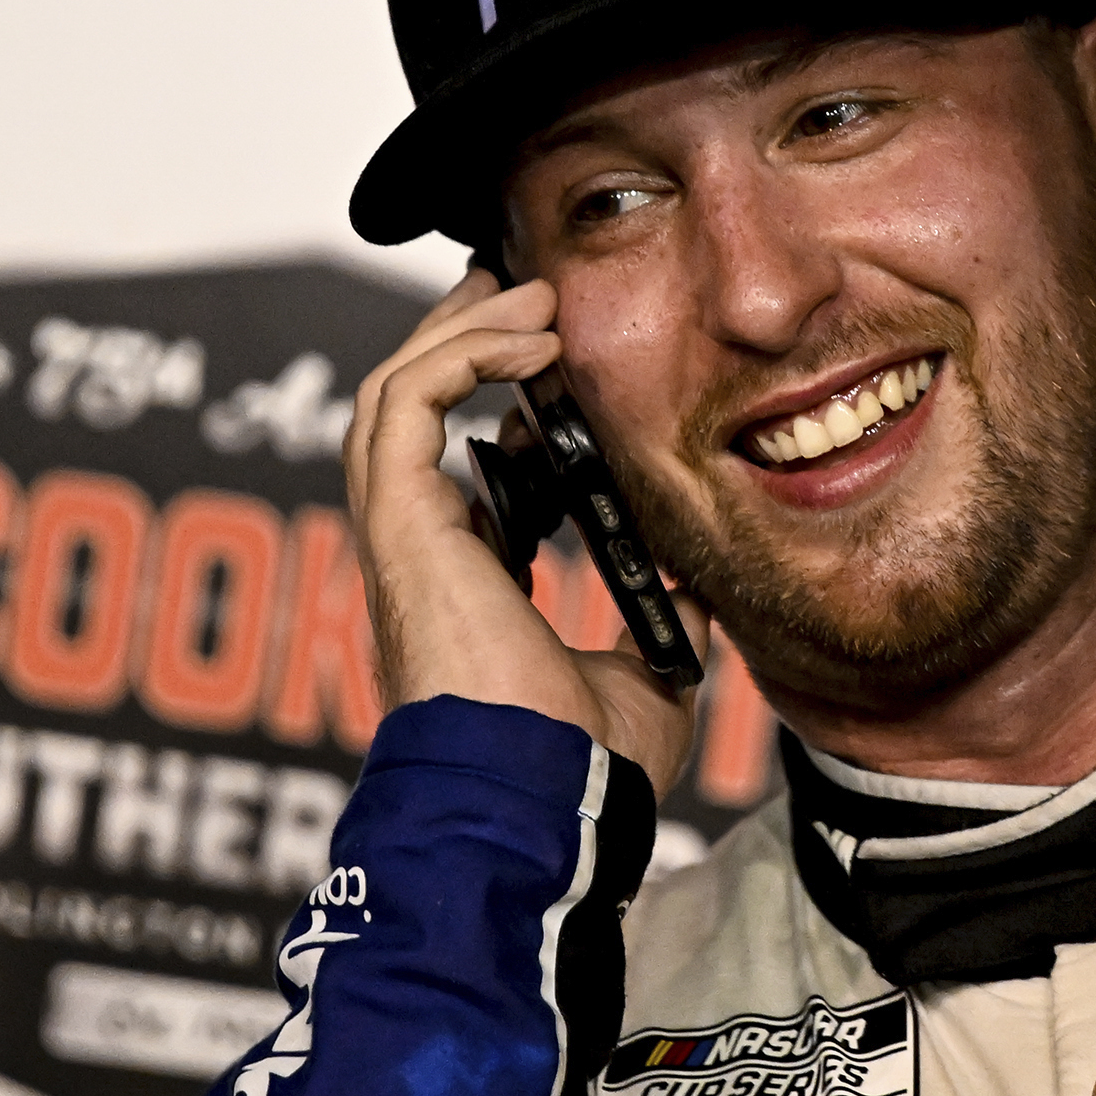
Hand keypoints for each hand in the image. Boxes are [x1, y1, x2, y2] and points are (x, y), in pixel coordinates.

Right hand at [343, 269, 698, 792]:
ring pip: (392, 395)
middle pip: (412, 414)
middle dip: (462, 339)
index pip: (463, 471)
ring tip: (528, 295)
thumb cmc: (576, 769)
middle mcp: (423, 554)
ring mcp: (401, 538)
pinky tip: (523, 336)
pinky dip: (454, 354)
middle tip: (527, 292)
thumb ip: (663, 621)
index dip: (503, 407)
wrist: (541, 803)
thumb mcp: (646, 679)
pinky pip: (401, 406)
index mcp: (469, 585)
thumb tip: (703, 582)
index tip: (560, 365)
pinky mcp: (399, 525)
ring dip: (459, 332)